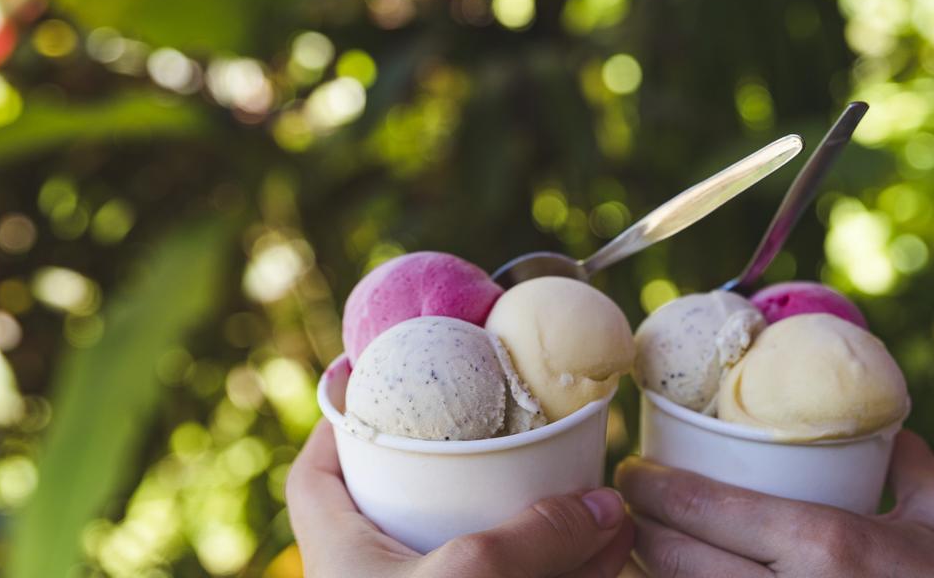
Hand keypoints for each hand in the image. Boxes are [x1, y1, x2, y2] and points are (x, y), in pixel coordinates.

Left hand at [287, 421, 633, 576]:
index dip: (342, 419)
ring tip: (595, 498)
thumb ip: (531, 540)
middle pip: (420, 502)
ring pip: (489, 553)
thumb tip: (609, 511)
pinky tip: (612, 560)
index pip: (320, 471)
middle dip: (478, 470)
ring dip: (543, 525)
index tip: (377, 376)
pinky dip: (567, 572)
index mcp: (343, 551)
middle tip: (522, 429)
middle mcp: (386, 577)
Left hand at [615, 430, 933, 576]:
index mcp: (827, 547)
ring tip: (649, 551)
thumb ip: (914, 468)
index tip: (635, 471)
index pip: (707, 508)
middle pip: (676, 562)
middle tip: (630, 509)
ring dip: (655, 577)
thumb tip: (894, 432)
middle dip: (639, 532)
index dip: (654, 487)